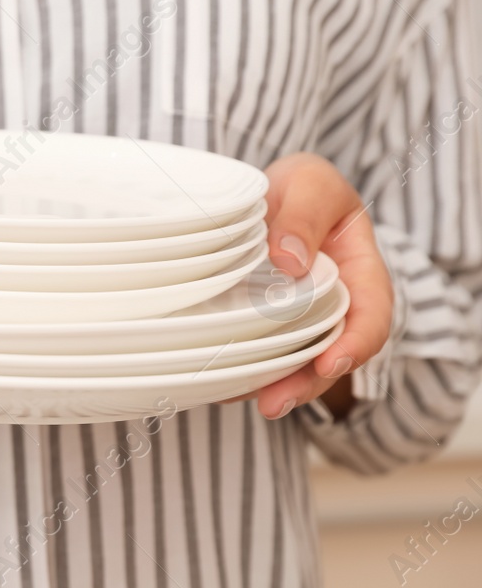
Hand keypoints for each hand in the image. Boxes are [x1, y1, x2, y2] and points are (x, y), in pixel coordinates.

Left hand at [246, 153, 393, 419]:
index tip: (330, 364)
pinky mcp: (267, 323)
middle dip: (305, 383)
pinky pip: (262, 351)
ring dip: (270, 385)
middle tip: (273, 403)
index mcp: (360, 272)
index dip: (355, 345)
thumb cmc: (303, 186)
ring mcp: (302, 319)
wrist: (272, 190)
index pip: (371, 317)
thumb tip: (290, 261)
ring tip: (235, 399)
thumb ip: (305, 215)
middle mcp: (335, 305)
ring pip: (295, 362)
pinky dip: (244, 369)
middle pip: (330, 354)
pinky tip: (216, 382)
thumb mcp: (311, 183)